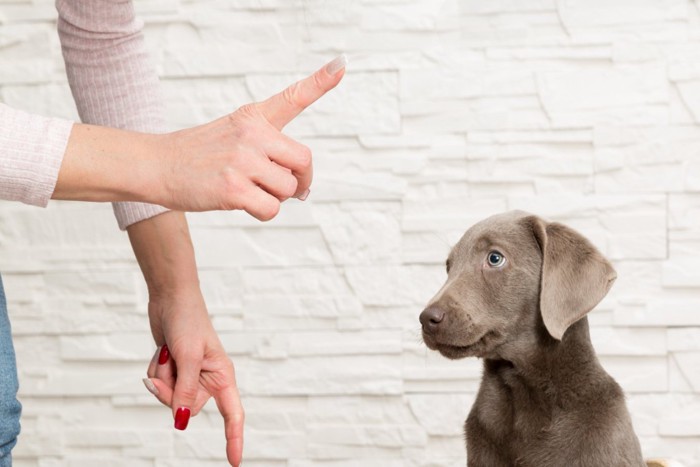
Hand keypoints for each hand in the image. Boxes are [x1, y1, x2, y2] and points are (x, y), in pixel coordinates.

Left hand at [144, 288, 243, 466]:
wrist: (171, 299)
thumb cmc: (188, 321)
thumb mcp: (188, 358)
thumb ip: (186, 391)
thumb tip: (182, 421)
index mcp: (222, 375)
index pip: (232, 414)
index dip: (234, 438)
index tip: (234, 462)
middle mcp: (207, 379)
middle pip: (187, 407)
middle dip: (171, 391)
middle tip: (170, 364)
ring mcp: (189, 376)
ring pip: (169, 398)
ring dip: (161, 377)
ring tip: (167, 352)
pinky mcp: (173, 371)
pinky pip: (158, 386)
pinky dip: (155, 370)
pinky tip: (162, 352)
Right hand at [156, 55, 346, 218]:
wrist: (155, 165)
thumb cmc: (198, 154)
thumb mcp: (232, 133)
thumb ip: (269, 151)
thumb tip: (303, 190)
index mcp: (253, 117)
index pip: (293, 97)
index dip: (321, 81)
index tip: (341, 64)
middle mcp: (251, 134)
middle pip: (304, 161)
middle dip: (300, 180)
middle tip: (286, 188)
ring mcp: (242, 161)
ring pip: (289, 189)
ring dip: (276, 197)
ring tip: (249, 189)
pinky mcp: (233, 190)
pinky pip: (271, 209)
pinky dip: (262, 212)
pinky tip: (241, 203)